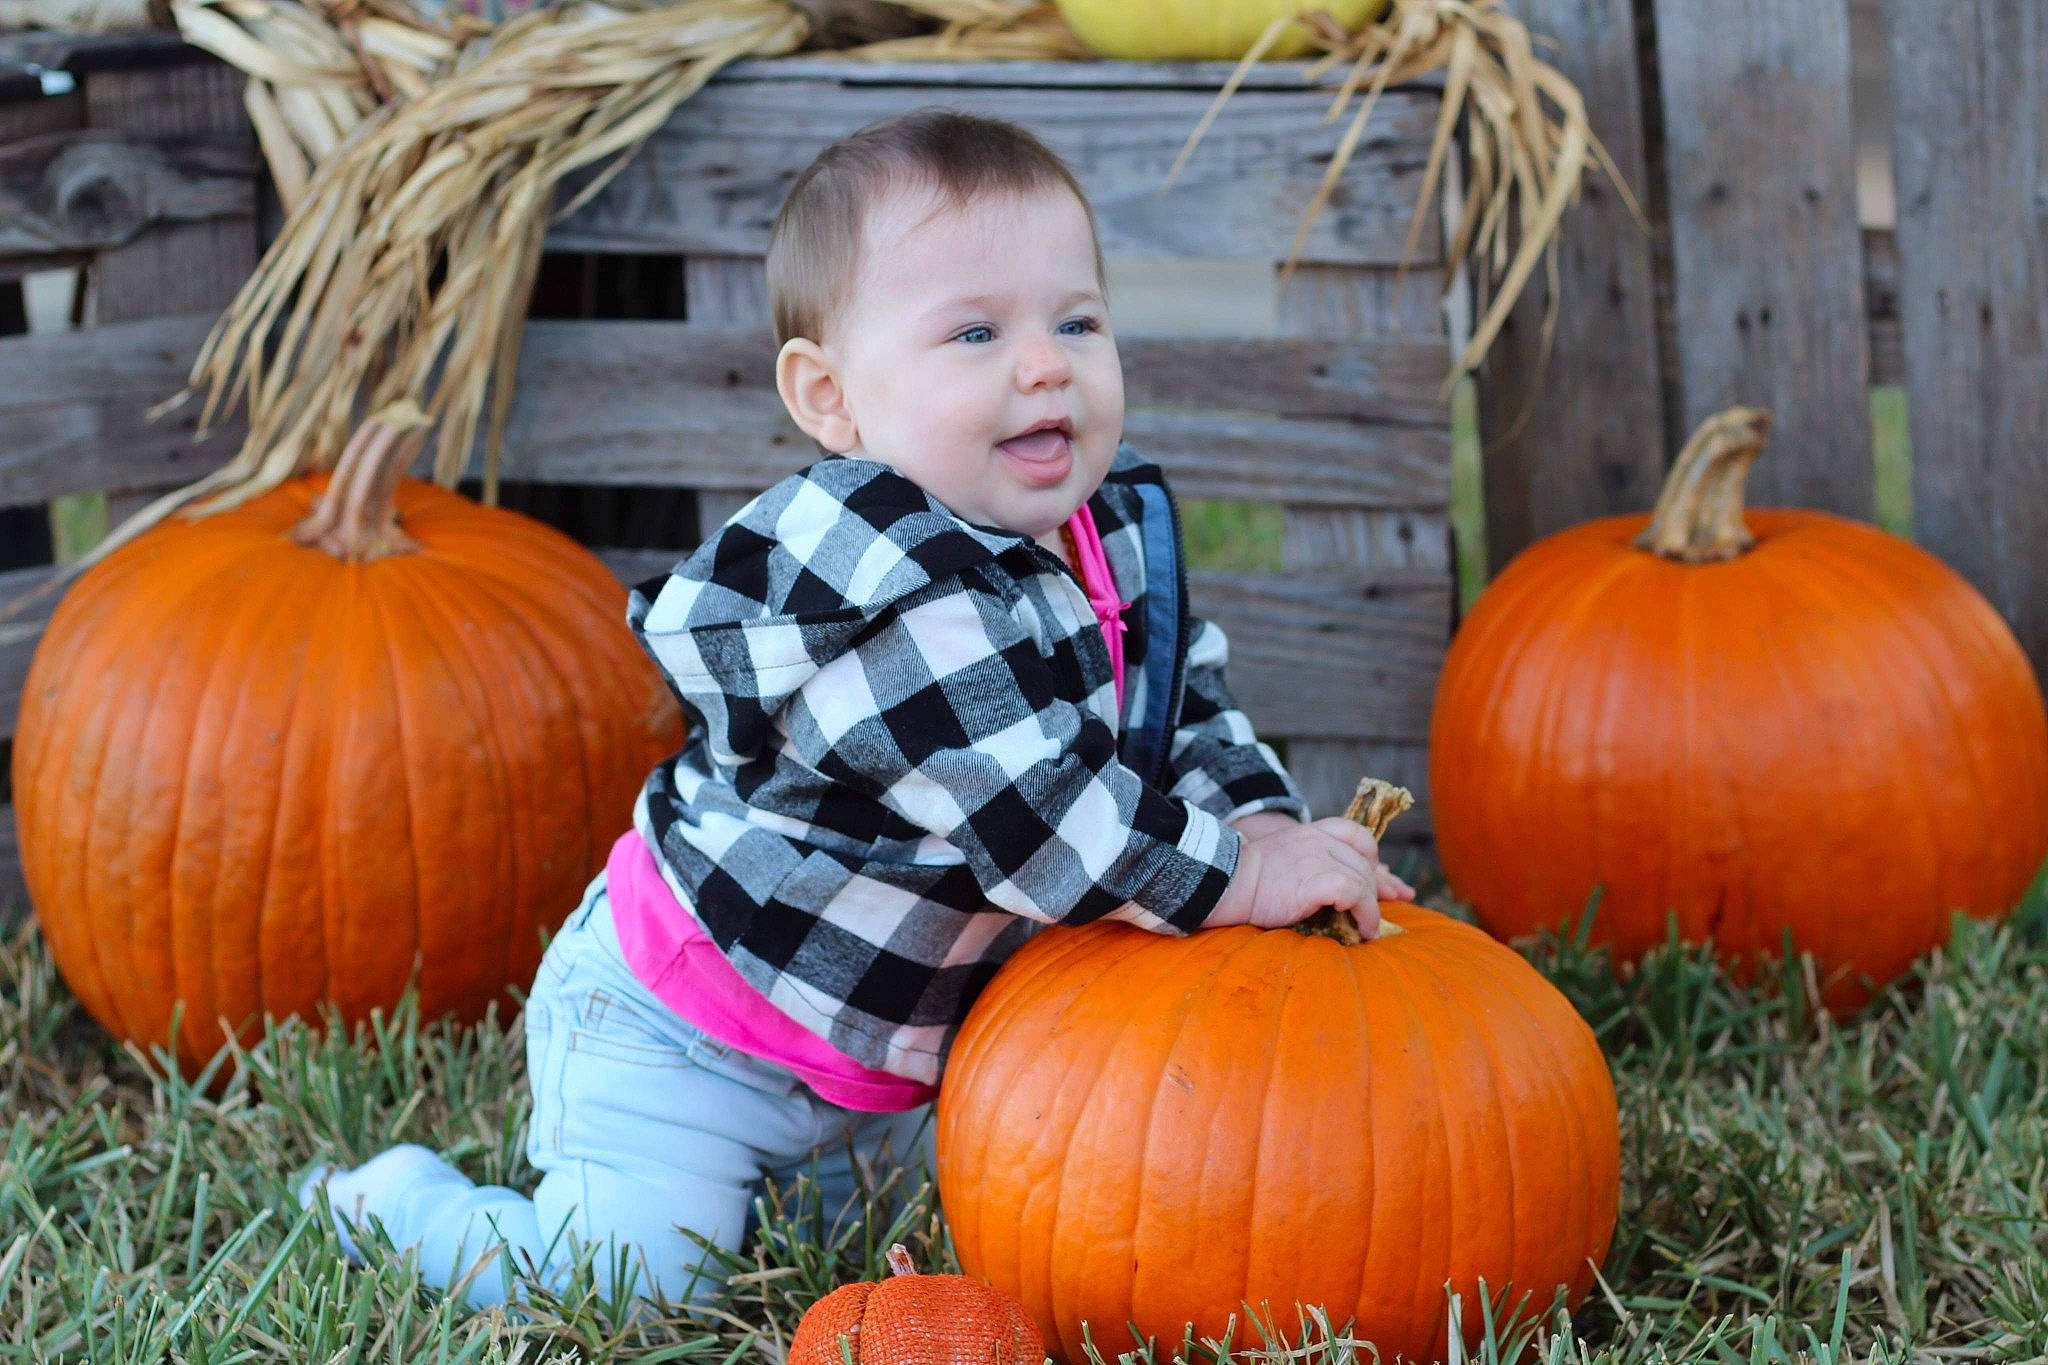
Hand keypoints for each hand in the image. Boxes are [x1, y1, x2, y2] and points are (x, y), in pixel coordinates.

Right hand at [1208, 818, 1410, 935]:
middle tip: (1388, 907)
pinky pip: (1356, 894)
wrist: (1226, 882)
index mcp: (1310, 832)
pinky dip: (1365, 914)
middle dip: (1380, 885)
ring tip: (1369, 929)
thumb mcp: (1282, 861)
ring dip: (1372, 908)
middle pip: (1364, 860)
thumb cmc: (1246, 880)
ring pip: (1363, 879)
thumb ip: (1306, 864)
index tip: (1382, 879)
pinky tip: (1362, 929)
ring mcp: (1320, 856)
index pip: (1355, 835)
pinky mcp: (1319, 879)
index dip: (1371, 858)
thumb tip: (1330, 891)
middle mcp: (1319, 839)